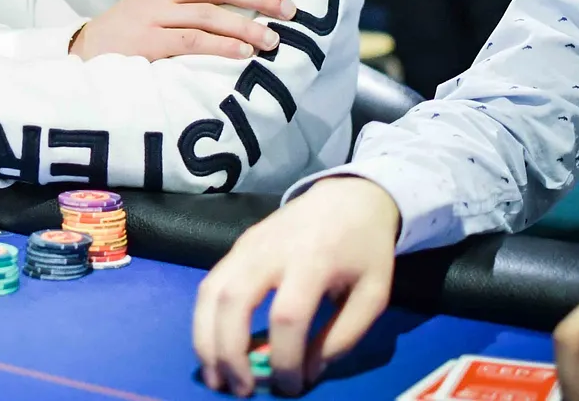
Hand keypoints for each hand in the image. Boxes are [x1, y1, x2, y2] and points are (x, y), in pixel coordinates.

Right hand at [73, 0, 292, 61]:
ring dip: (247, 27)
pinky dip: (222, 47)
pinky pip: (192, 42)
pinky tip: (243, 54)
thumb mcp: (156, 3)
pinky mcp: (148, 43)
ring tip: (273, 40)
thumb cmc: (130, 31)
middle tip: (290, 9)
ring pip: (209, 14)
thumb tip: (245, 0)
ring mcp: (154, 17)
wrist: (85, 53)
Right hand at [194, 176, 398, 396]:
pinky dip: (205, 320)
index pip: (287, 316)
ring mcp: (248, 245)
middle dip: (230, 353)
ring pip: (211, 293)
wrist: (348, 196)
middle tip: (239, 390)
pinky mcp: (237, 246)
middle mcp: (272, 250)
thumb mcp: (373, 294)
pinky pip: (210, 284)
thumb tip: (308, 372)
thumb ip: (343, 336)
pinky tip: (214, 347)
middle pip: (234, 303)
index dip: (284, 358)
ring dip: (206, 340)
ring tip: (216, 376)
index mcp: (314, 260)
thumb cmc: (364, 249)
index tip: (290, 387)